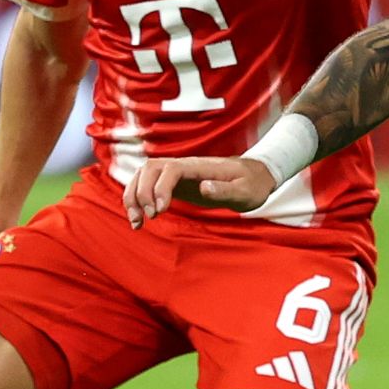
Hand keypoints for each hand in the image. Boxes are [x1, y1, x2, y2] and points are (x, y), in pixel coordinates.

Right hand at [124, 154, 273, 227]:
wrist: (255, 175)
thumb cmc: (252, 185)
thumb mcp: (245, 191)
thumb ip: (225, 190)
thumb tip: (203, 187)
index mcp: (200, 166)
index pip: (171, 169)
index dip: (160, 188)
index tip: (160, 211)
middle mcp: (184, 166)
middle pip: (150, 168)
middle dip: (141, 193)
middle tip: (148, 219)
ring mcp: (177, 173)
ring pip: (143, 175)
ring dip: (133, 196)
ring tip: (137, 222)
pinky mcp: (175, 183)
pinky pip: (148, 185)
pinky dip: (137, 199)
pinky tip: (139, 218)